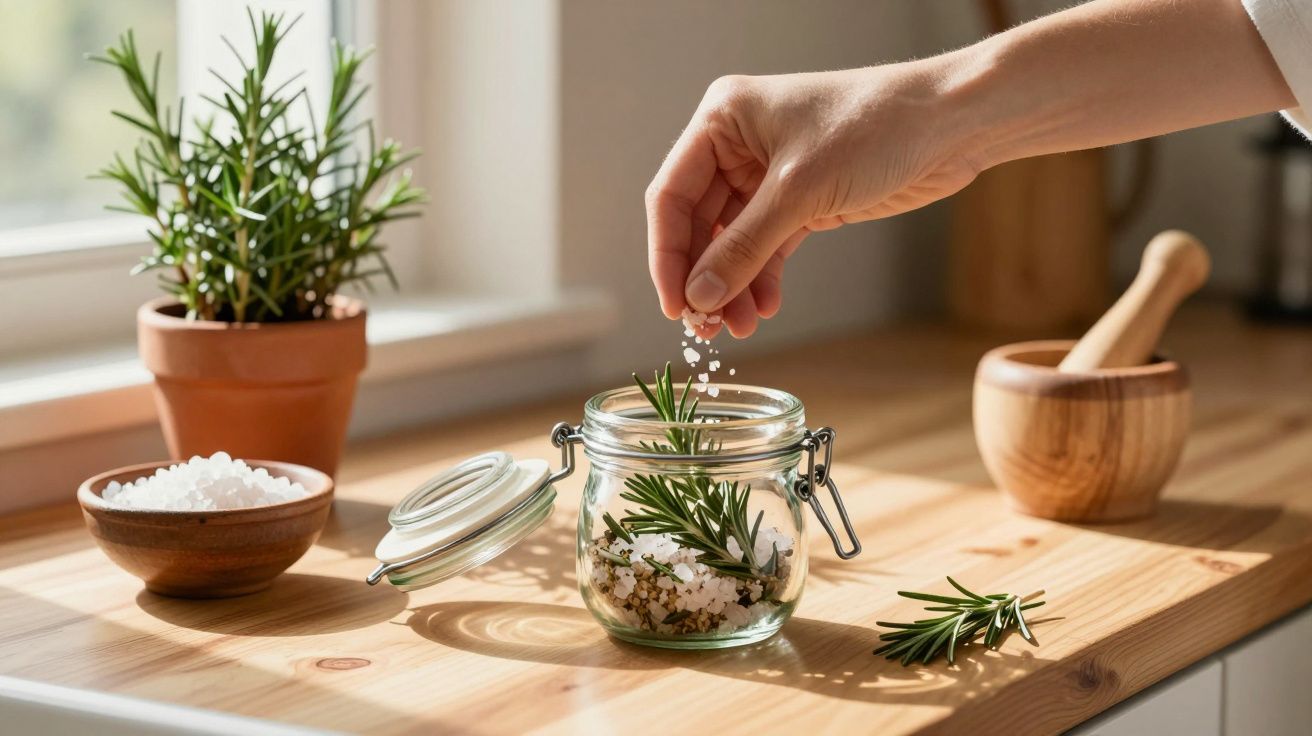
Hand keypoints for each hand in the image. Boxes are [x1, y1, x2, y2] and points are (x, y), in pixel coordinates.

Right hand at [645, 63, 977, 337]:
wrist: (951, 123)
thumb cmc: (875, 127)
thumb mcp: (799, 192)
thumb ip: (743, 249)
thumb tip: (698, 298)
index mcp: (722, 120)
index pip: (672, 195)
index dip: (667, 256)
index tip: (674, 307)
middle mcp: (738, 144)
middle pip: (698, 224)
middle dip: (704, 278)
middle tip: (705, 328)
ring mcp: (769, 174)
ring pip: (733, 242)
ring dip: (733, 287)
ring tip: (739, 328)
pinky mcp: (802, 200)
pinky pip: (767, 247)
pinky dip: (762, 279)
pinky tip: (765, 309)